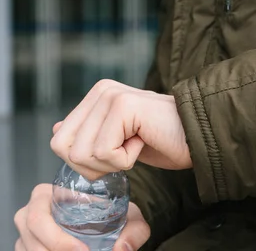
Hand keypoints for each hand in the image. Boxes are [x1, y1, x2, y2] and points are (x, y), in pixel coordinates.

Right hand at [14, 184, 149, 250]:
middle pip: (30, 239)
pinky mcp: (26, 248)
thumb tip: (122, 249)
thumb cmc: (114, 213)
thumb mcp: (130, 218)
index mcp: (45, 195)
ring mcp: (25, 235)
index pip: (39, 217)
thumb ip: (134, 231)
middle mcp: (28, 214)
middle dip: (54, 250)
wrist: (109, 222)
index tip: (83, 250)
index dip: (57, 239)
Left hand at [50, 79, 191, 179]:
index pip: (59, 140)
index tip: (118, 152)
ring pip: (81, 154)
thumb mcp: (120, 140)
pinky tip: (143, 141)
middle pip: (63, 148)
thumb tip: (55, 130)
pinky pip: (104, 153)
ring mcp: (111, 95)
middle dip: (94, 165)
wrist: (200, 138)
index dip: (85, 161)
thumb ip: (90, 133)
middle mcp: (101, 91)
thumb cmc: (165, 141)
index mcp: (97, 96)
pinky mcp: (123, 105)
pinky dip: (125, 160)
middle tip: (125, 152)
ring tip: (137, 143)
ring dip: (112, 162)